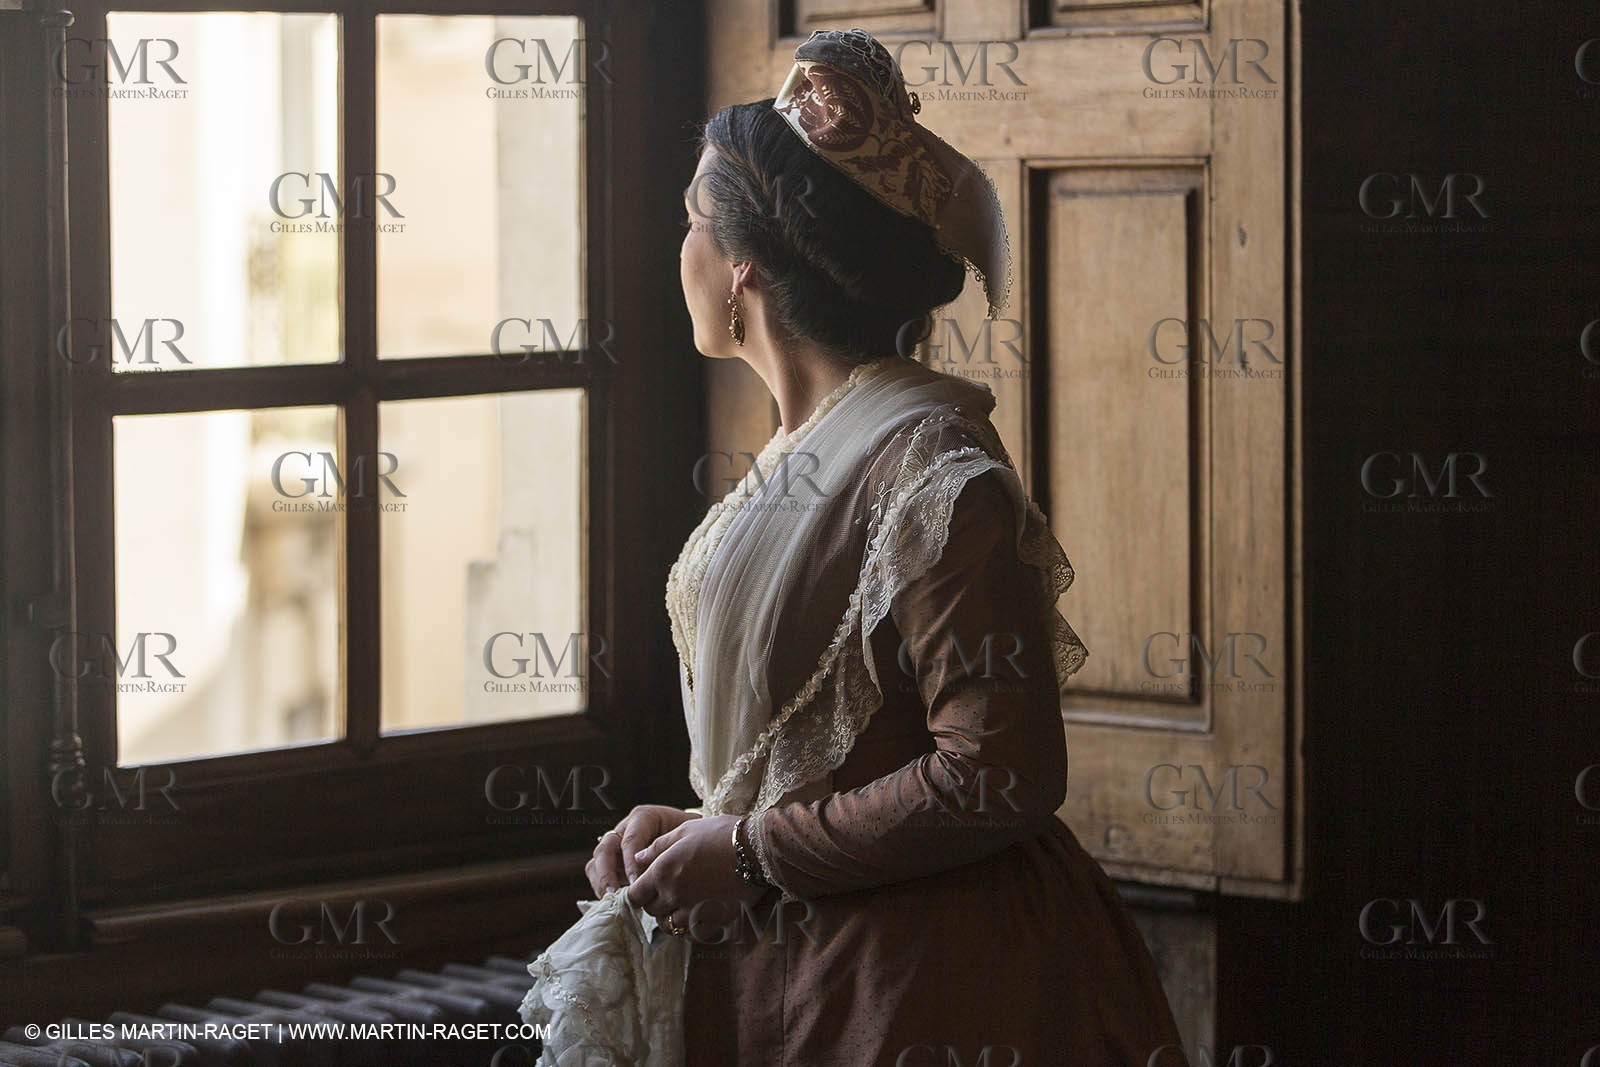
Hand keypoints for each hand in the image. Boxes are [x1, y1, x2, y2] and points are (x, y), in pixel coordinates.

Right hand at [585, 804, 697, 896]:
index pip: (630, 839)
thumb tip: (651, 874)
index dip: (630, 862)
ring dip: (601, 882)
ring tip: (612, 901)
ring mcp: (615, 845)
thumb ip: (669, 850)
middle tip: (615, 894)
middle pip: (605, 848)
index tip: (636, 883)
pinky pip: (595, 872)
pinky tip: (613, 901)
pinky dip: (600, 886)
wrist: (689, 839)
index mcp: (643, 818)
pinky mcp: (611, 861)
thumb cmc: (690, 838)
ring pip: (596, 860)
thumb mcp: (684, 837)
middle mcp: (625, 829)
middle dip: (607, 873)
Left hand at [624, 814, 766, 933]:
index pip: (635, 896)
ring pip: (670, 926)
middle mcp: (674, 895)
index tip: (648, 888)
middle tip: (669, 892)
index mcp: (662, 872)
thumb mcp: (685, 831)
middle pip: (652, 911)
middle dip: (656, 903)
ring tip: (683, 904)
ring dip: (672, 917)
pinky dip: (691, 928)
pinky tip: (698, 915)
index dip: (639, 892)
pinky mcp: (713, 922)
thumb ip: (657, 847)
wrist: (756, 849)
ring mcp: (693, 911)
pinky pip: (692, 935)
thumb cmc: (720, 834)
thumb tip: (637, 858)